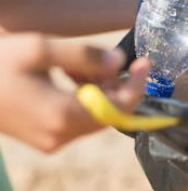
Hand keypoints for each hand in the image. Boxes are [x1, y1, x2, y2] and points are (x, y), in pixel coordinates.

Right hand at [0, 33, 149, 151]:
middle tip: (100, 58)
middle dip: (113, 83)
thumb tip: (119, 61)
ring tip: (74, 64)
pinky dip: (82, 96)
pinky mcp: (45, 139)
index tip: (144, 61)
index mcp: (62, 116)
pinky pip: (78, 118)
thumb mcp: (40, 49)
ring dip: (96, 87)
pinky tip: (66, 76)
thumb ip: (85, 55)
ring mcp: (52, 141)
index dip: (136, 84)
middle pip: (109, 111)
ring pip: (94, 114)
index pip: (119, 106)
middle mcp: (61, 135)